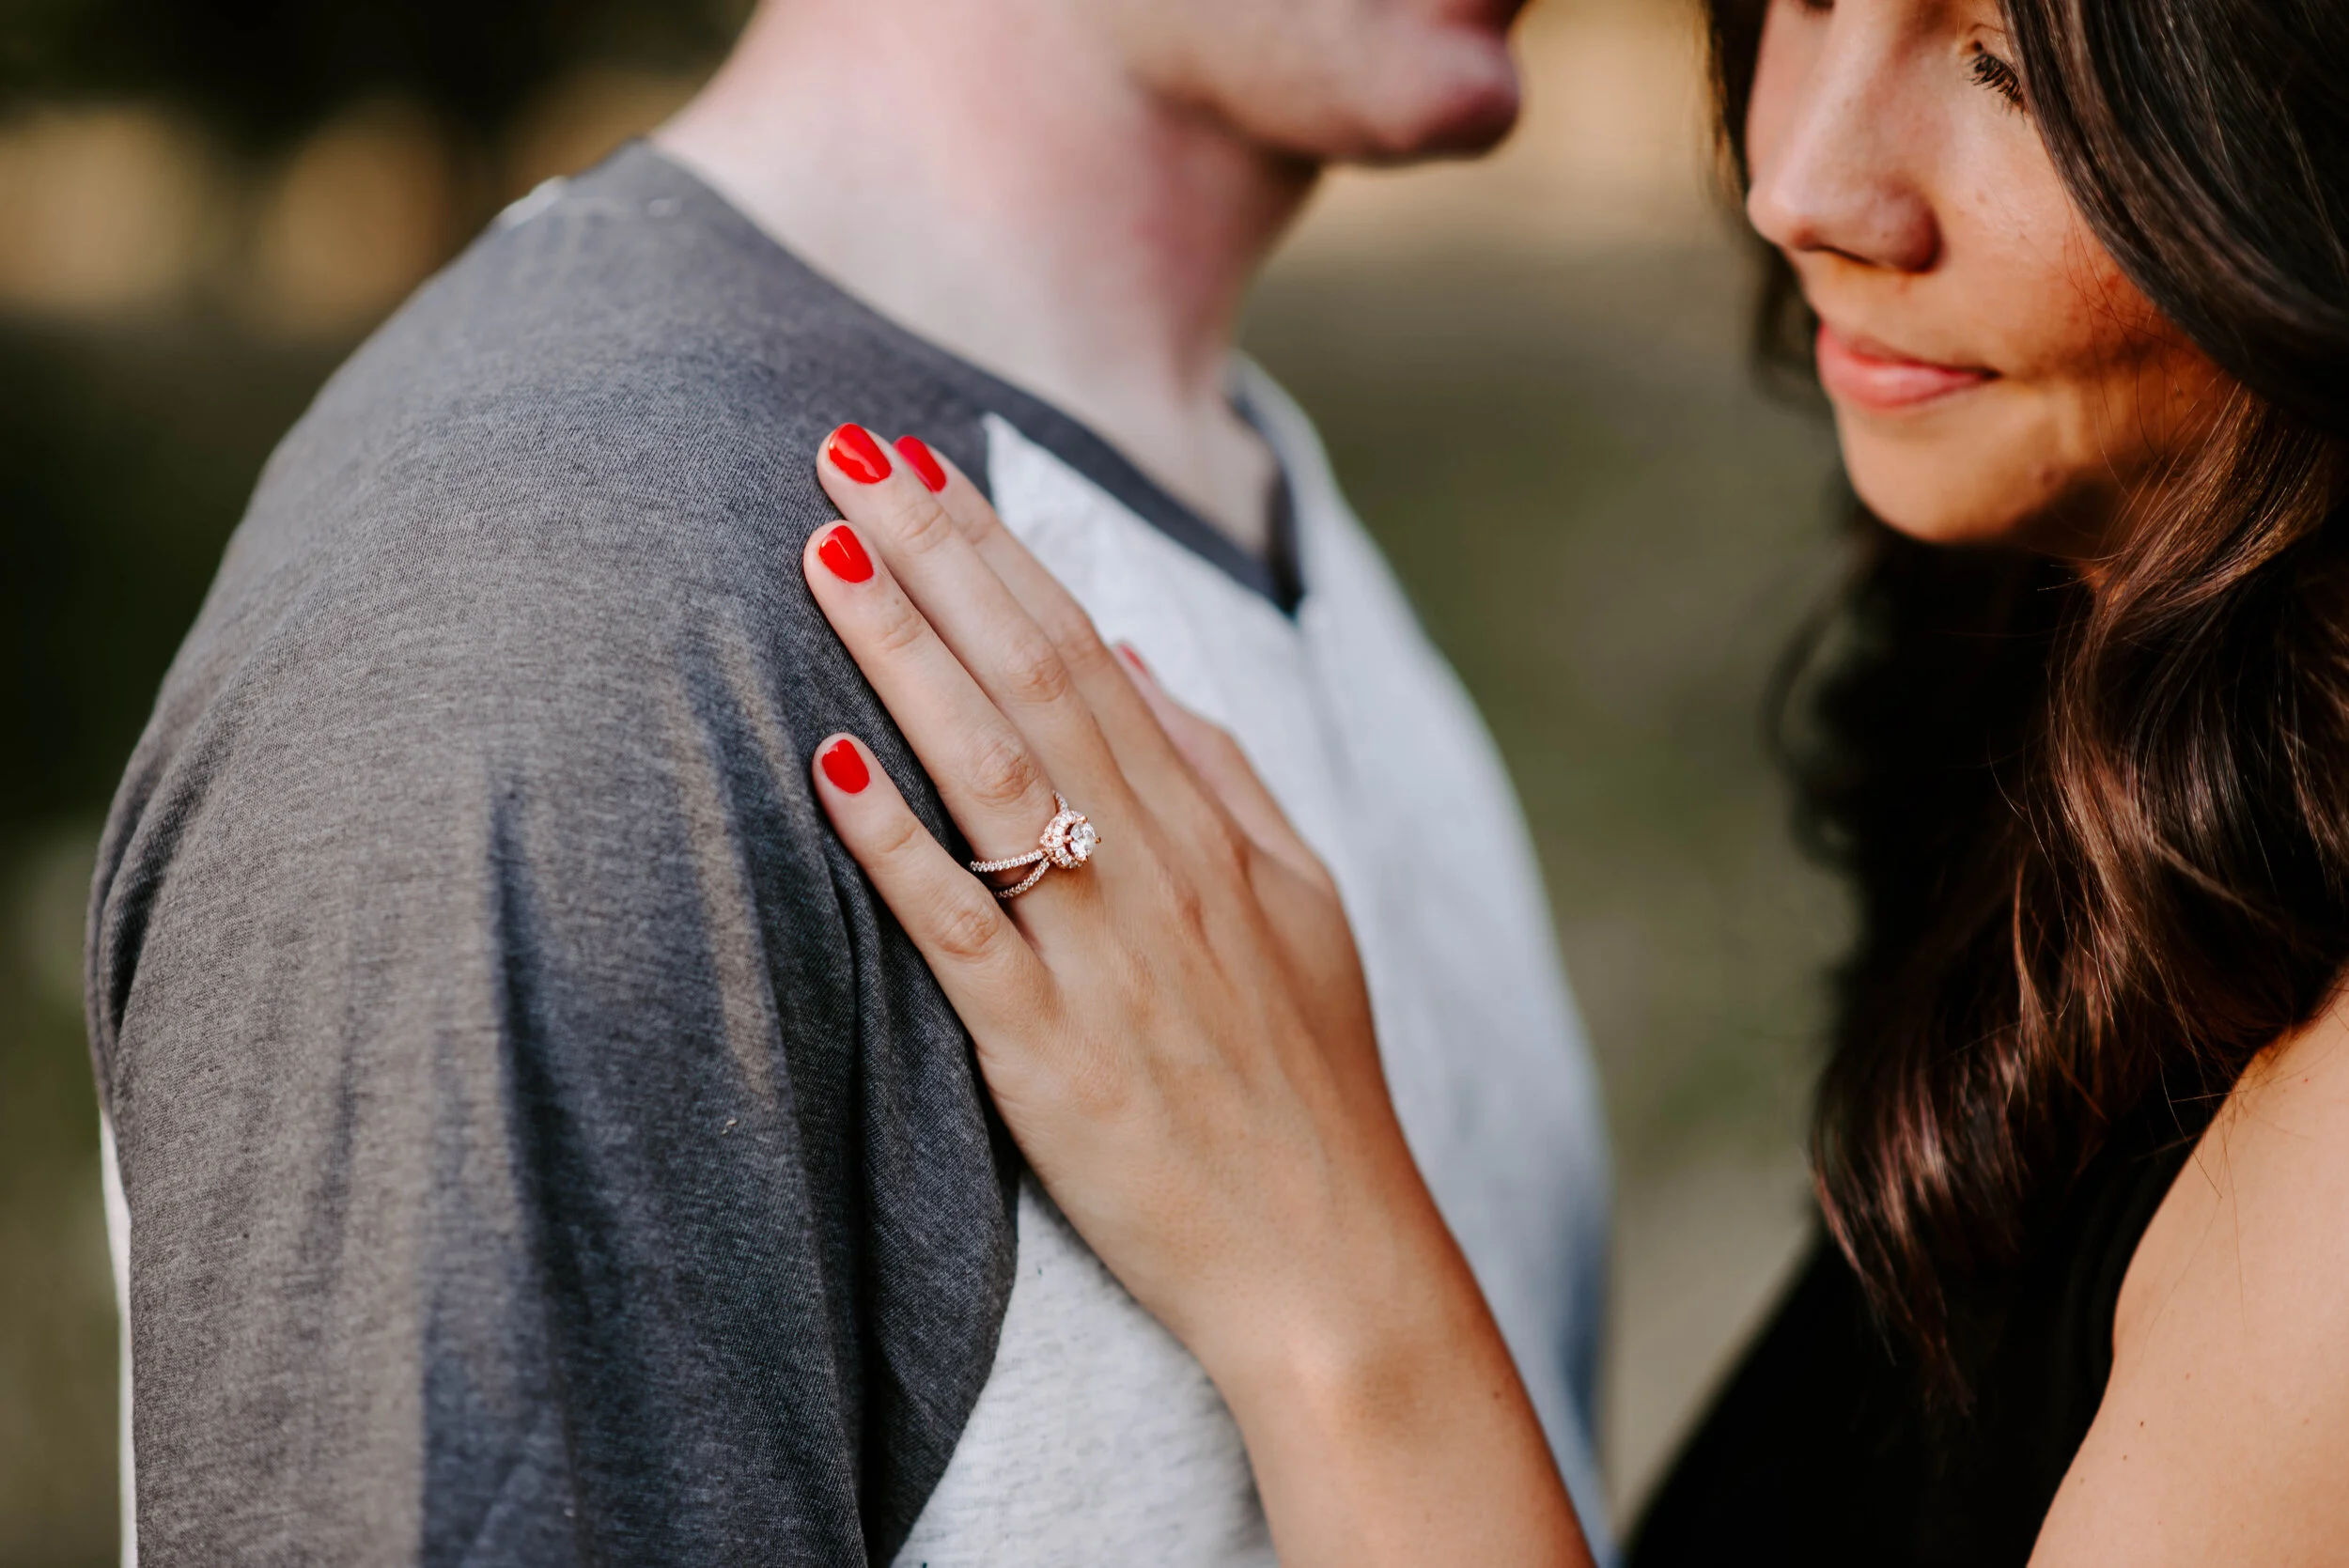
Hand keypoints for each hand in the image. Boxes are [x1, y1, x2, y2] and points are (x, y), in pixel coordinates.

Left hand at [799, 425, 1588, 1566]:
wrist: (1330, 1256)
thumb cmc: (1307, 1079)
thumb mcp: (1303, 902)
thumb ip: (1221, 773)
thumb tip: (1128, 658)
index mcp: (1208, 827)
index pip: (1084, 650)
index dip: (993, 550)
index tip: (918, 463)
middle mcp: (1154, 868)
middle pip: (1031, 676)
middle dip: (934, 556)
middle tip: (845, 449)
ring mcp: (1101, 956)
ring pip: (989, 774)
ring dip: (902, 657)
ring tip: (821, 556)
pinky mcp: (1048, 1054)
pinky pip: (960, 932)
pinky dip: (895, 847)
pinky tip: (829, 768)